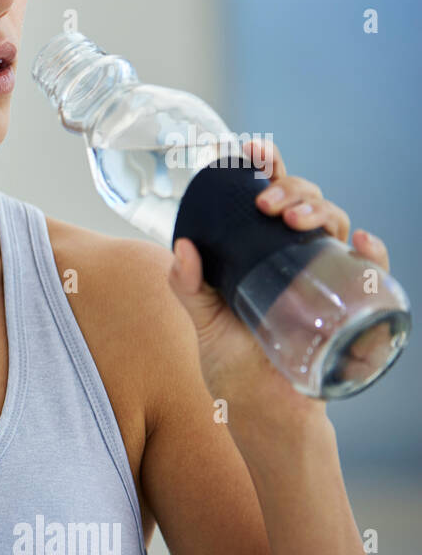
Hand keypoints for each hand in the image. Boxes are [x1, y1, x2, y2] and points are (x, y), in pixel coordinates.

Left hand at [166, 138, 391, 411]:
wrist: (263, 407)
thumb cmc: (234, 361)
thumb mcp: (204, 320)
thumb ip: (187, 287)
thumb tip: (181, 247)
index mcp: (264, 250)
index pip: (271, 197)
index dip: (268, 167)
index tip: (251, 147)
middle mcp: (299, 256)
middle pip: (306, 202)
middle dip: (291, 188)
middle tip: (266, 202)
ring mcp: (328, 277)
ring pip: (337, 224)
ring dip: (320, 209)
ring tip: (292, 218)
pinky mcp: (351, 304)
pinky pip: (373, 271)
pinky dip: (373, 253)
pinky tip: (361, 243)